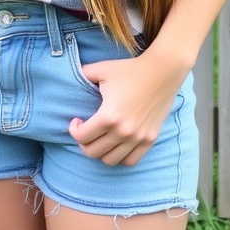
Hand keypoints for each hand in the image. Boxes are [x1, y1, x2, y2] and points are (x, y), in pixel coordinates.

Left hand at [68, 50, 189, 166]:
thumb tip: (66, 76)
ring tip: (100, 138)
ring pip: (110, 160)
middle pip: (93, 152)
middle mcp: (122, 131)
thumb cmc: (130, 69)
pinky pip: (131, 161)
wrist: (162, 71)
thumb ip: (83, 74)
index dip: (74, 130)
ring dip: (101, 152)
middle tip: (86, 131)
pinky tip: (117, 144)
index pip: (82, 137)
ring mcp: (137, 138)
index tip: (76, 121)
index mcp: (108, 116)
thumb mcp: (102, 69)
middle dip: (84, 143)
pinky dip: (121, 157)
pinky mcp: (149, 139)